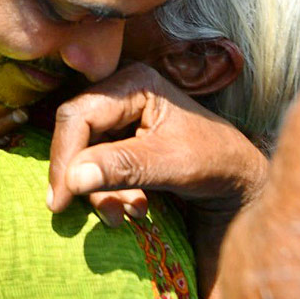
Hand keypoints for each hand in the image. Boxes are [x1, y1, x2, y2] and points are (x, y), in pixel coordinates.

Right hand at [47, 63, 267, 225]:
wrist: (239, 180)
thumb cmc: (214, 162)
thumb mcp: (170, 164)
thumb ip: (122, 168)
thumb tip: (73, 179)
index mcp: (133, 83)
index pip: (79, 115)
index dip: (65, 158)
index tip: (60, 201)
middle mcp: (121, 93)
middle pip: (75, 134)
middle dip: (79, 177)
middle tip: (72, 213)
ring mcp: (119, 117)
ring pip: (83, 154)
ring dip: (99, 191)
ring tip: (124, 215)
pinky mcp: (121, 140)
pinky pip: (97, 165)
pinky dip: (108, 192)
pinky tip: (133, 208)